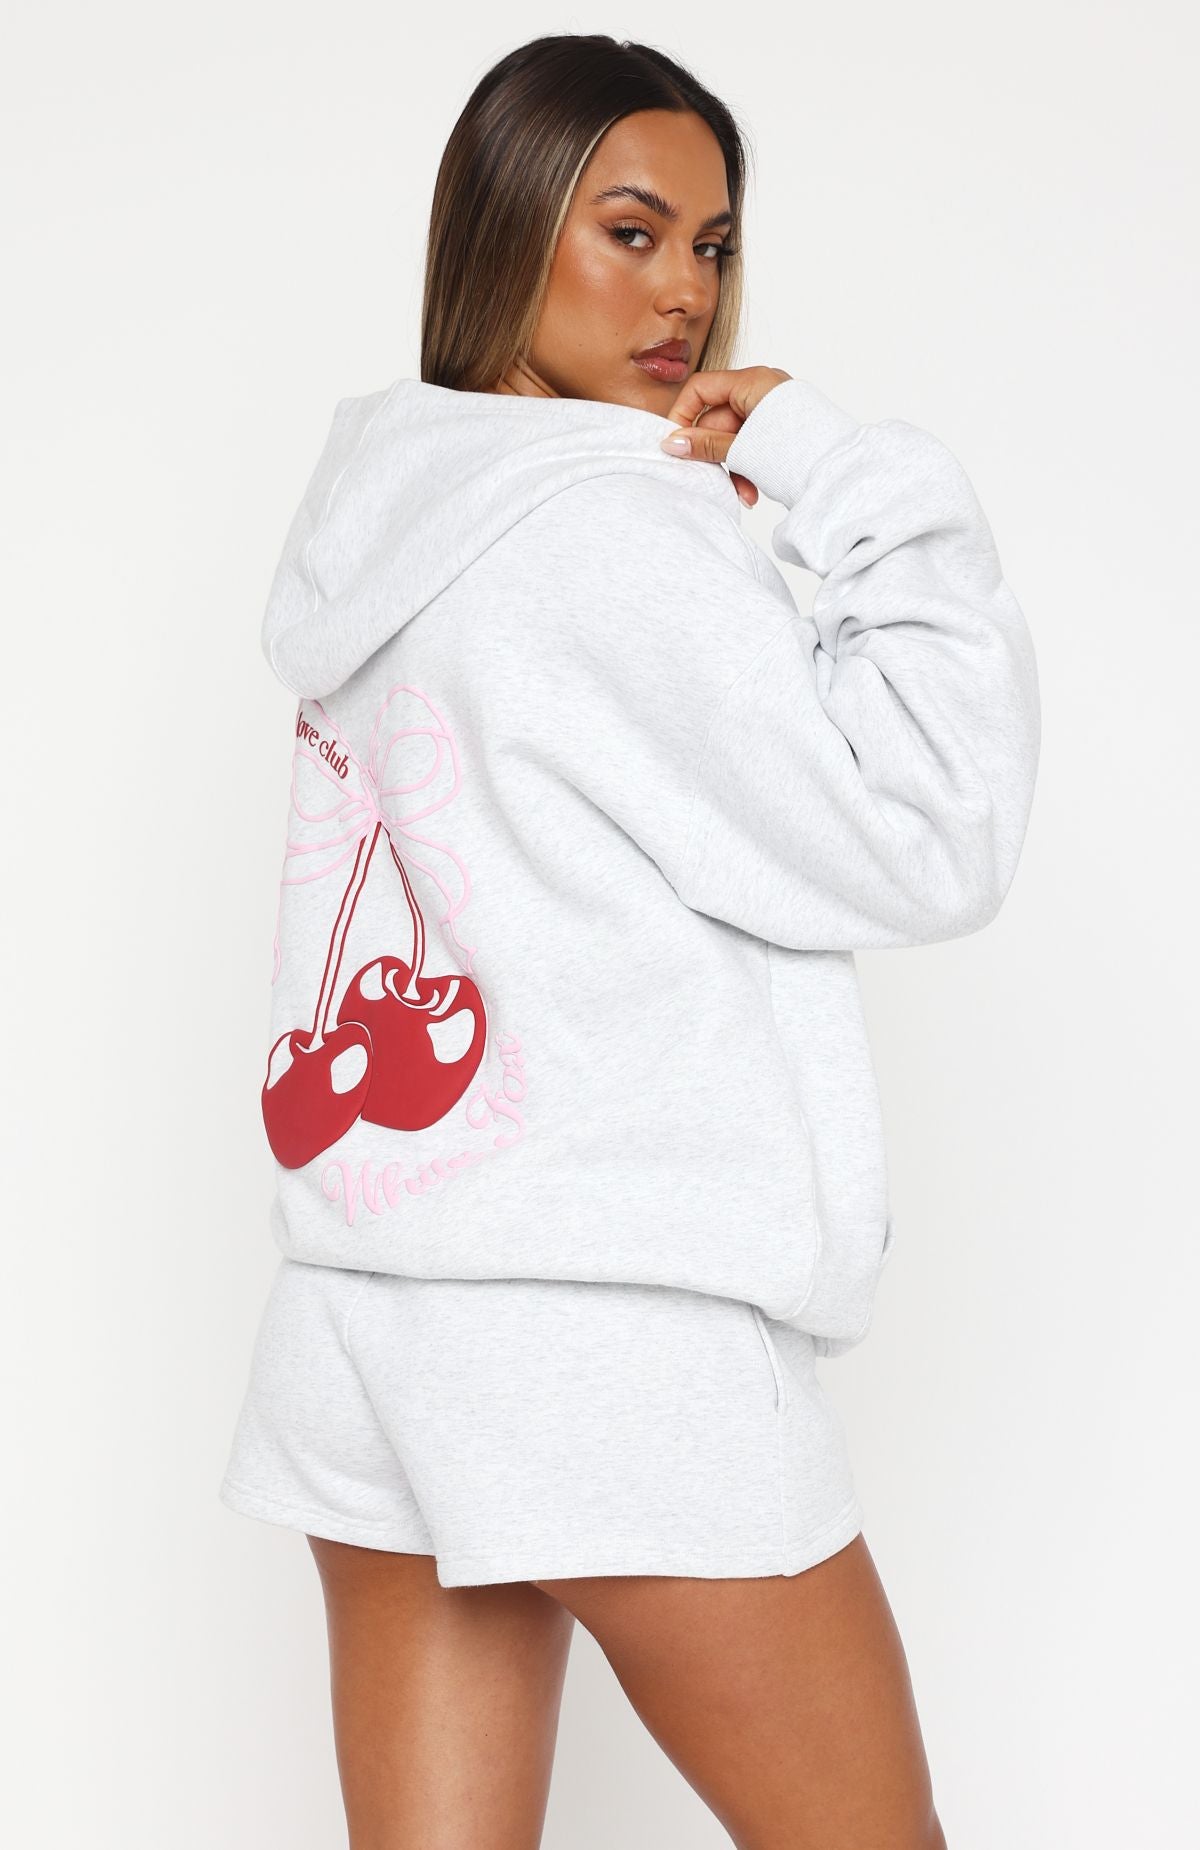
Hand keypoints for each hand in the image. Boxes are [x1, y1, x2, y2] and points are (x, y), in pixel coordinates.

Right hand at [660, 366, 792, 505]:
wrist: (843, 477)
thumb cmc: (799, 456)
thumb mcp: (744, 450)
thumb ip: (706, 445)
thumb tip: (671, 443)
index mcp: (753, 382)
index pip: (701, 388)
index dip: (683, 416)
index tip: (674, 445)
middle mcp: (763, 391)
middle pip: (717, 419)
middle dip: (713, 454)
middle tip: (707, 477)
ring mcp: (773, 412)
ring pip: (735, 438)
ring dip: (731, 467)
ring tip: (741, 493)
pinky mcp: (781, 432)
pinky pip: (752, 445)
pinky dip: (747, 468)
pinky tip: (752, 491)